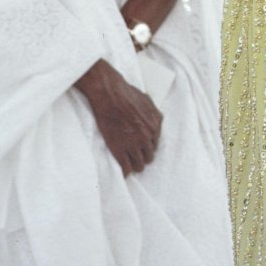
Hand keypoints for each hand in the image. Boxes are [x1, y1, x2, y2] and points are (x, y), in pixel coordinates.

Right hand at [75, 60, 162, 176]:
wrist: (110, 95)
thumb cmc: (127, 94)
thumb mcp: (148, 101)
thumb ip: (153, 114)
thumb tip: (156, 121)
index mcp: (156, 124)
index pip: (155, 144)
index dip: (147, 146)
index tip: (142, 148)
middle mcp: (147, 136)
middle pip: (149, 156)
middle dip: (143, 157)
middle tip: (135, 157)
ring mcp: (134, 144)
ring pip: (139, 165)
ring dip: (135, 166)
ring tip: (129, 165)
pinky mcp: (120, 150)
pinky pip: (126, 169)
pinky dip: (125, 171)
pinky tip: (123, 170)